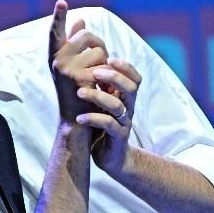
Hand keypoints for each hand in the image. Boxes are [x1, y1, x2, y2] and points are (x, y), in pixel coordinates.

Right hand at [48, 0, 107, 122]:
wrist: (76, 120)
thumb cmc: (76, 91)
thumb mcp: (74, 66)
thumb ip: (76, 44)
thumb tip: (80, 20)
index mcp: (55, 55)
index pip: (56, 32)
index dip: (58, 16)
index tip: (62, 2)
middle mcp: (57, 60)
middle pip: (87, 35)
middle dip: (99, 45)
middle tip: (98, 62)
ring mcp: (66, 69)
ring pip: (99, 51)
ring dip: (105, 63)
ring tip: (96, 80)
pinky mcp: (80, 78)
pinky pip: (104, 65)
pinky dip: (107, 75)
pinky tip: (100, 87)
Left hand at [75, 58, 141, 175]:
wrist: (108, 155)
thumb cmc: (101, 124)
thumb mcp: (101, 102)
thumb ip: (98, 84)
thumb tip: (85, 57)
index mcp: (125, 98)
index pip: (134, 78)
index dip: (126, 67)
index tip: (109, 57)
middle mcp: (128, 108)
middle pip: (131, 88)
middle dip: (114, 77)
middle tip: (94, 72)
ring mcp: (124, 123)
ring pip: (118, 106)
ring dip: (98, 96)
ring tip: (80, 92)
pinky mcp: (117, 137)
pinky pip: (108, 125)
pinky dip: (93, 119)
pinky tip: (79, 119)